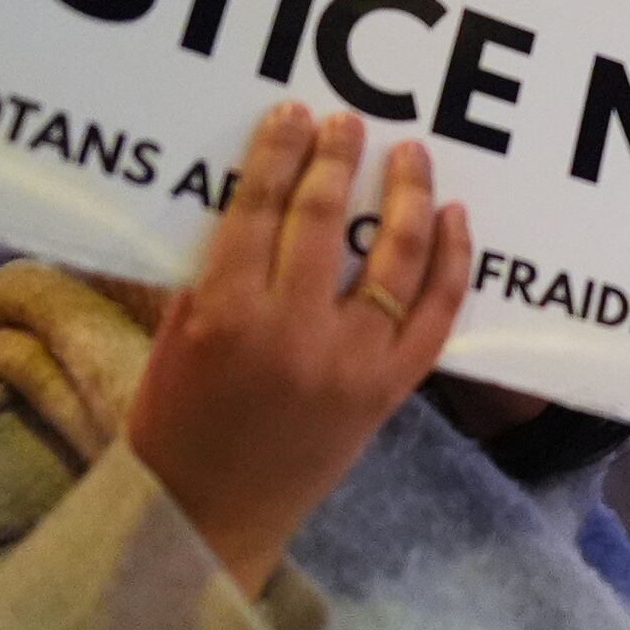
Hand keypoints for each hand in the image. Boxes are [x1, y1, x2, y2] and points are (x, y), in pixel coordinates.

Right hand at [122, 103, 469, 595]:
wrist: (206, 516)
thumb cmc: (175, 424)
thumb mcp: (174, 339)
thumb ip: (213, 273)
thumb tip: (258, 198)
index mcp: (226, 316)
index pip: (259, 210)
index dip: (279, 153)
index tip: (296, 113)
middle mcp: (293, 334)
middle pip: (323, 221)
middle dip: (337, 159)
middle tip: (349, 121)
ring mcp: (351, 363)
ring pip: (395, 259)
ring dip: (408, 195)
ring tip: (412, 154)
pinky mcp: (389, 390)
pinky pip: (436, 317)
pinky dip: (452, 262)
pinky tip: (455, 217)